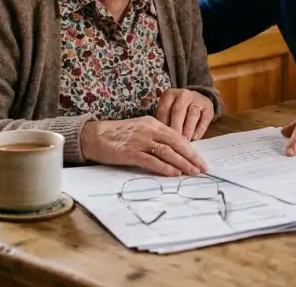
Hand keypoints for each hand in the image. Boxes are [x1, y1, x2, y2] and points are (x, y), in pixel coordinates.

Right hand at [80, 116, 207, 176]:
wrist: (93, 136)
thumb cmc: (117, 135)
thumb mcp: (140, 130)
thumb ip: (156, 138)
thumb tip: (174, 153)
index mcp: (152, 123)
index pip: (177, 136)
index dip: (191, 149)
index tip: (200, 161)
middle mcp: (148, 130)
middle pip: (175, 143)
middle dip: (191, 157)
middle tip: (202, 168)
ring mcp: (139, 140)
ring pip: (166, 151)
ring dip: (181, 163)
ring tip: (192, 172)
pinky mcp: (130, 152)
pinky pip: (150, 160)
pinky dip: (164, 167)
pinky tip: (173, 173)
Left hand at [155, 89, 214, 140]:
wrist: (196, 101)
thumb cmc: (177, 111)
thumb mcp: (168, 112)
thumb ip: (164, 122)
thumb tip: (162, 139)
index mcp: (169, 94)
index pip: (164, 110)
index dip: (163, 125)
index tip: (162, 138)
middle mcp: (183, 94)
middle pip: (178, 111)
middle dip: (175, 127)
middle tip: (174, 142)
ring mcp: (197, 99)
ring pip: (192, 114)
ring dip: (188, 129)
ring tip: (185, 141)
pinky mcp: (208, 106)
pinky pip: (204, 118)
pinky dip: (200, 129)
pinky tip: (195, 138)